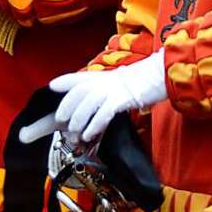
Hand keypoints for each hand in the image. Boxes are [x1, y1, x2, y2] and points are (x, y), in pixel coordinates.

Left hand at [20, 51, 167, 143]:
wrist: (159, 76)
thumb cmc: (140, 83)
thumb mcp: (118, 84)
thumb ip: (104, 91)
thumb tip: (91, 106)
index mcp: (102, 76)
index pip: (78, 77)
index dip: (64, 81)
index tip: (52, 86)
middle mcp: (104, 81)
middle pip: (78, 91)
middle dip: (67, 107)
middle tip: (61, 120)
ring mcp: (112, 89)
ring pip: (87, 103)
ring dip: (78, 120)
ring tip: (76, 133)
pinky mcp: (121, 99)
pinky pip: (103, 113)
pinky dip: (94, 125)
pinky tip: (89, 134)